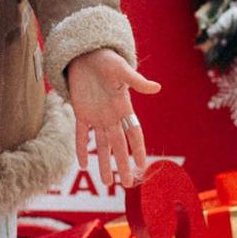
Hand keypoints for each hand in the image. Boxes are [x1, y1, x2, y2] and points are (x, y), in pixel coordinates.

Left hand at [66, 48, 161, 189]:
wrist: (86, 54)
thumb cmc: (107, 60)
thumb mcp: (121, 69)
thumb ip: (136, 80)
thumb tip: (157, 88)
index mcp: (124, 107)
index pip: (134, 134)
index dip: (138, 150)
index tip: (142, 167)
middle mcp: (111, 116)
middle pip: (118, 145)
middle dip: (122, 164)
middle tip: (126, 184)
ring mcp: (95, 117)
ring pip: (101, 145)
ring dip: (104, 163)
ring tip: (107, 182)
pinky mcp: (80, 113)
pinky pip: (80, 135)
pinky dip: (81, 150)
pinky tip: (82, 166)